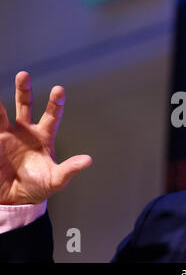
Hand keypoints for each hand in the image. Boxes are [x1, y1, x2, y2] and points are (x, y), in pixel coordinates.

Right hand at [0, 71, 91, 204]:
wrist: (15, 200)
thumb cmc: (39, 187)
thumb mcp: (56, 180)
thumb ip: (70, 169)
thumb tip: (88, 160)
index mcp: (44, 136)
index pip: (52, 115)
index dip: (55, 103)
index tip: (59, 90)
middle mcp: (25, 131)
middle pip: (24, 104)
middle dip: (24, 90)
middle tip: (24, 75)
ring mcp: (7, 135)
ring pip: (0, 113)